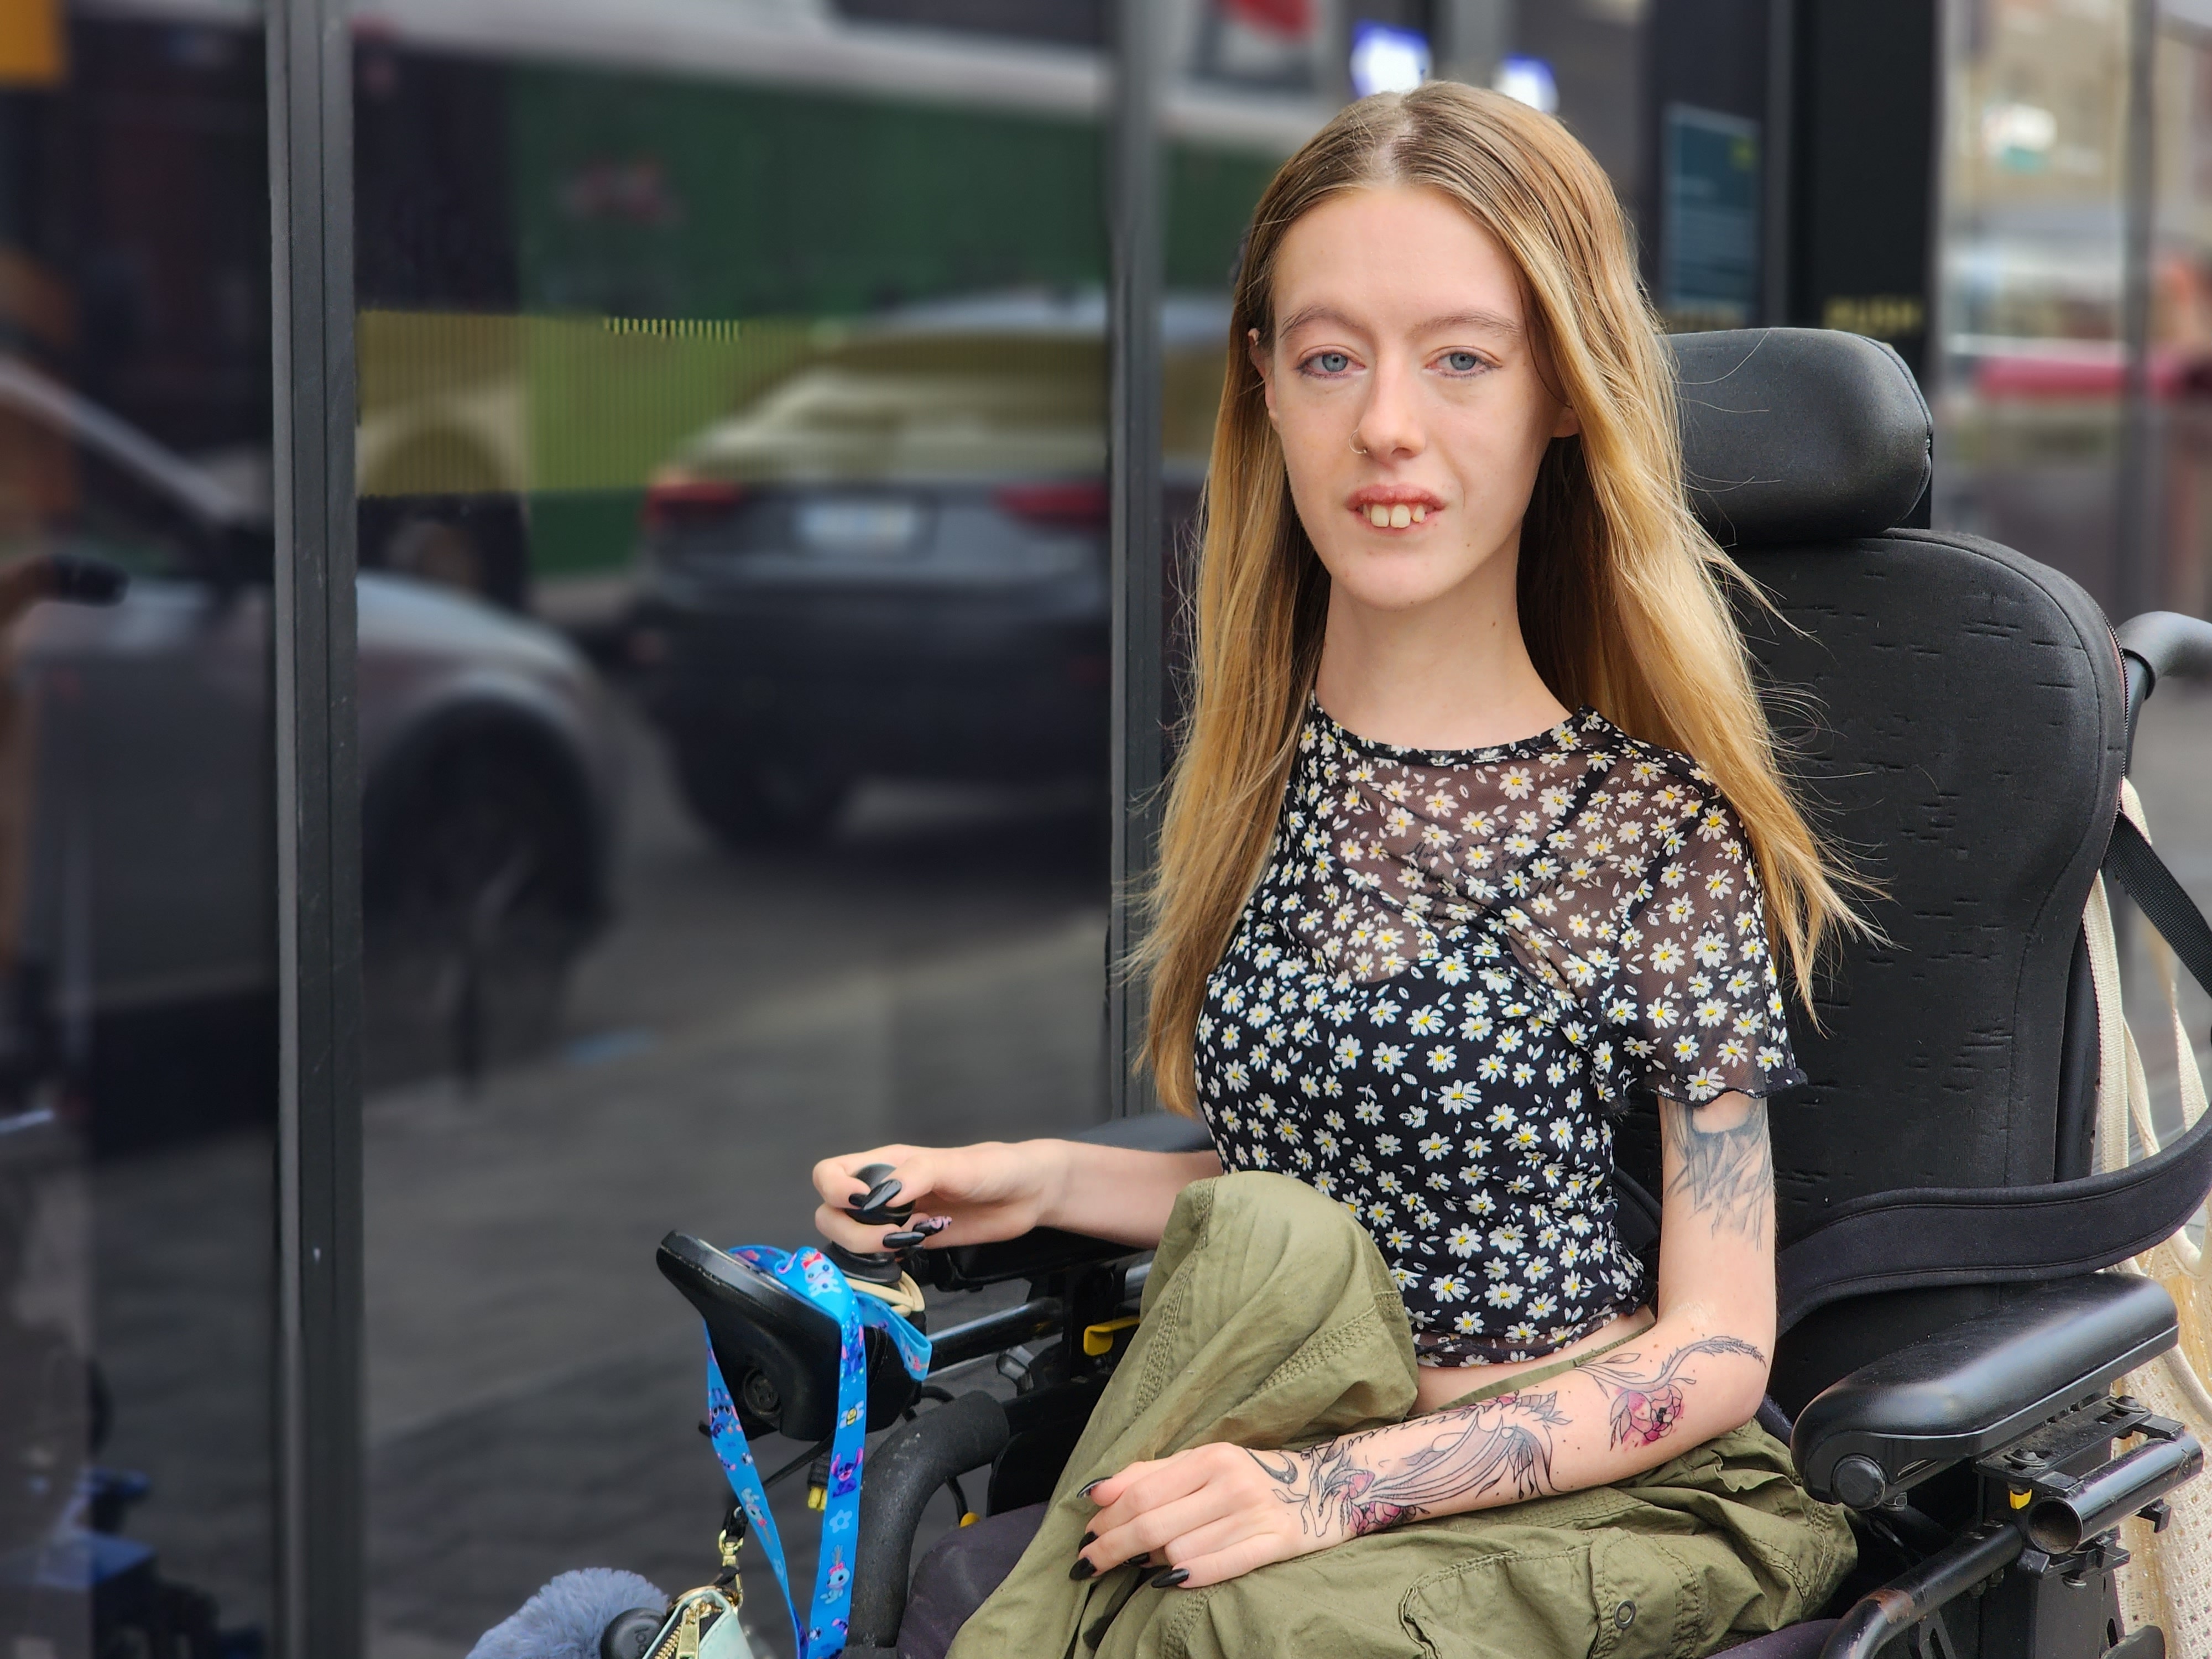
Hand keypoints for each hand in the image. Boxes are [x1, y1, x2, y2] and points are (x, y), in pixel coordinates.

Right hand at [810, 1141, 1062, 1254]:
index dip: (834, 1190)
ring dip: (866, 1246)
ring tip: (906, 1241)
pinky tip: (909, 1255)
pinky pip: (876, 1256)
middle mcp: (883, 1191)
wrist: (1028, 1194)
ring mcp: (895, 1218)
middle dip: (849, 1228)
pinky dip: (882, 1261)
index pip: (829, 1173)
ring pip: (848, 1237)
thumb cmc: (995, 1167)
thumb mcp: (956, 1165)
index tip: (862, 1204)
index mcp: (887, 1163)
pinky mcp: (912, 1242)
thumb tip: (878, 1199)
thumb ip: (917, 1175)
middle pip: (829, 1212)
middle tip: (890, 1233)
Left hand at [1074, 1442, 1340, 1588]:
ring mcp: (1254, 1513)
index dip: (1107, 1520)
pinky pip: (1222, 1565)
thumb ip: (1150, 1474)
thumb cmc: (1249, 1477)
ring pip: (1181, 1549)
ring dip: (1151, 1563)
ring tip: (1142, 1565)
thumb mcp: (1203, 1462)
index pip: (1142, 1493)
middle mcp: (1230, 1482)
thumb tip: (1097, 1494)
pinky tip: (1168, 1580)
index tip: (1085, 1538)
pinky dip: (1190, 1575)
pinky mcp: (1277, 1541)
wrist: (1324, 1488)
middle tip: (1087, 1565)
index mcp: (1209, 1456)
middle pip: (1153, 1524)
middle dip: (1112, 1548)